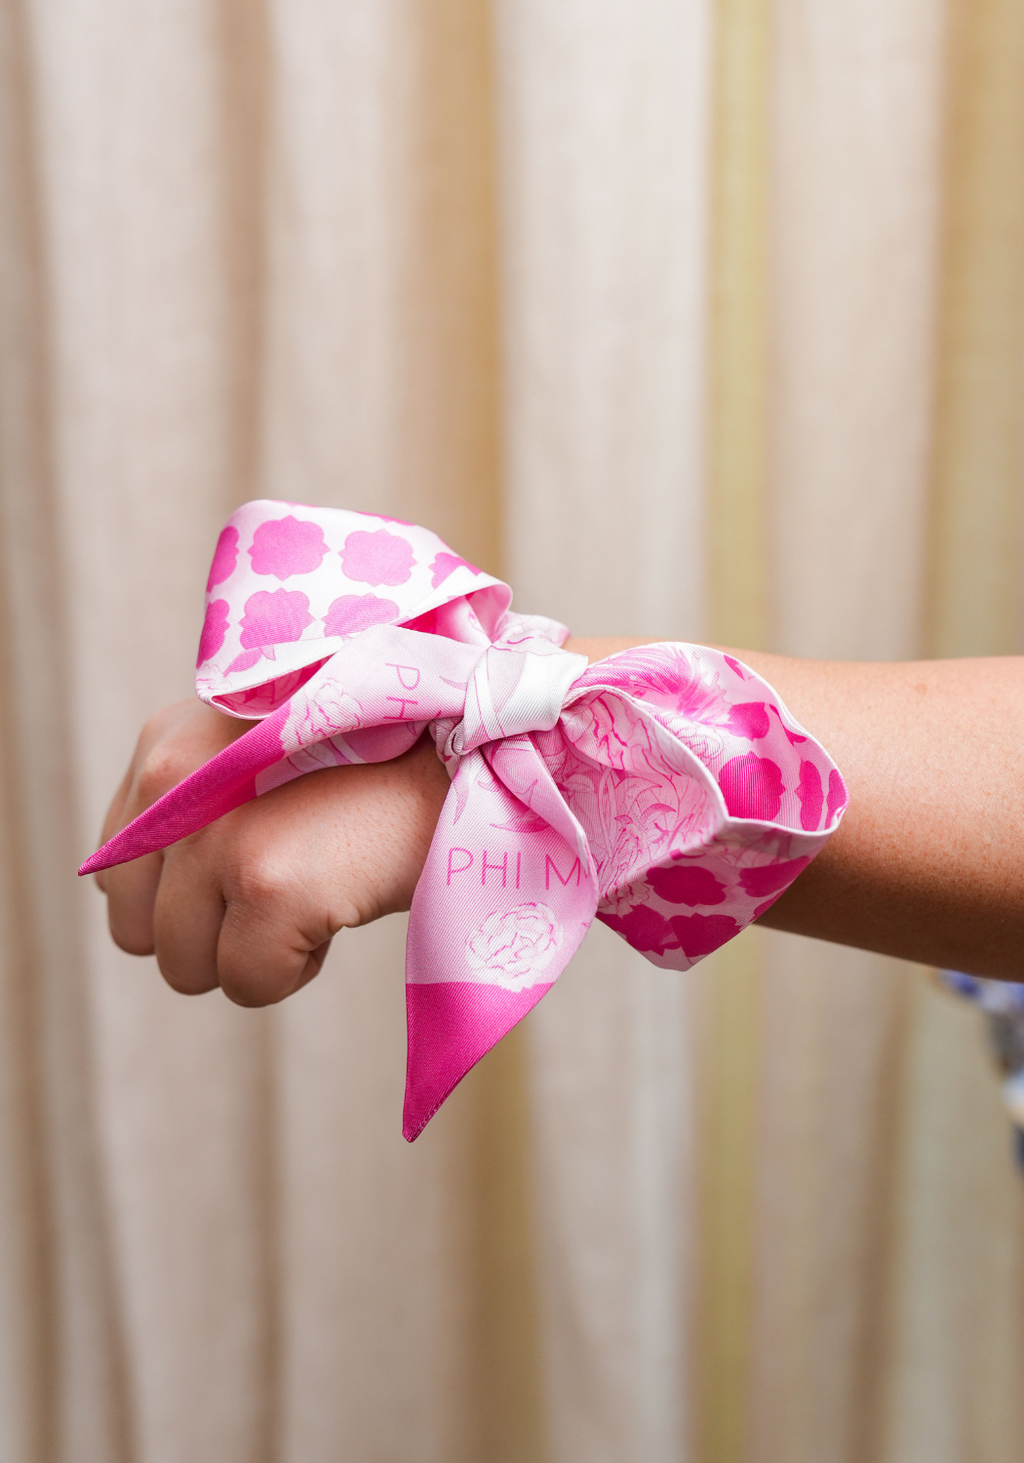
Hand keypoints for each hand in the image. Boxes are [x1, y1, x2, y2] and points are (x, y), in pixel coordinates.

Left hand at [96, 701, 449, 1005]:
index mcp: (165, 748)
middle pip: (141, 932)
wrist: (474, 750)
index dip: (186, 897)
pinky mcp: (267, 883)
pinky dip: (299, 970)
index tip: (259, 864)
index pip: (118, 876)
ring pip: (187, 968)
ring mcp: (218, 834)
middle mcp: (174, 784)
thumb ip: (191, 809)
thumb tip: (142, 913)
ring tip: (321, 886)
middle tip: (294, 881)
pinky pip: (249, 984)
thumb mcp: (259, 755)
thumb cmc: (378, 764)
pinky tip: (342, 906)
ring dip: (256, 953)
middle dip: (214, 933)